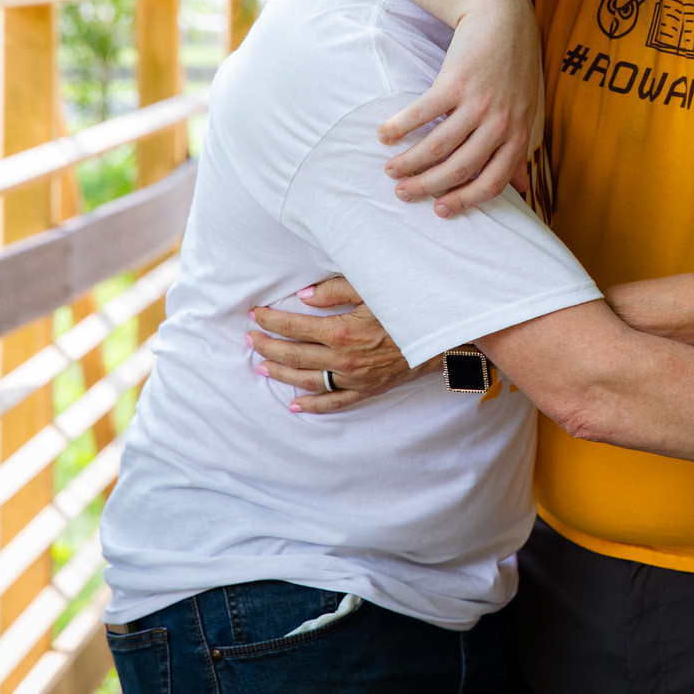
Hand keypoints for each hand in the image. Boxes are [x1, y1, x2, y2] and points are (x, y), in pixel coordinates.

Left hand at [249, 276, 434, 412]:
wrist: (443, 335)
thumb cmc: (407, 305)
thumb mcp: (372, 287)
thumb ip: (334, 289)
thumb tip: (302, 297)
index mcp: (341, 331)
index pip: (293, 326)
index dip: (270, 320)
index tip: (256, 315)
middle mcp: (343, 359)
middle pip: (293, 355)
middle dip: (267, 346)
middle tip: (250, 339)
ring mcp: (354, 378)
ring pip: (307, 381)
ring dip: (281, 375)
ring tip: (262, 367)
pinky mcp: (367, 389)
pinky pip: (335, 402)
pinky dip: (313, 406)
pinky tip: (295, 406)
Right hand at [380, 0, 542, 217]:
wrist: (504, 17)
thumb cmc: (514, 68)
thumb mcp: (526, 110)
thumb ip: (520, 149)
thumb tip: (521, 188)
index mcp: (518, 134)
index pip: (492, 182)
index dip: (464, 201)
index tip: (439, 210)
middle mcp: (501, 123)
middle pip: (460, 168)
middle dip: (428, 186)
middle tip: (402, 193)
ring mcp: (479, 103)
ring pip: (438, 145)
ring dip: (409, 162)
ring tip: (389, 169)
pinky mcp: (456, 81)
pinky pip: (422, 113)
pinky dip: (400, 126)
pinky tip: (384, 135)